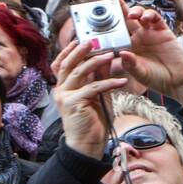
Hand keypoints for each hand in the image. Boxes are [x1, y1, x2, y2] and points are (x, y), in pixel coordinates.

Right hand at [51, 40, 129, 159]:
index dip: (68, 51)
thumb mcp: (98, 95)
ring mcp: (65, 96)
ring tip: (109, 55)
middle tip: (92, 41)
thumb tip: (105, 59)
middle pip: (67, 64)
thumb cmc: (93, 121)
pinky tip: (122, 81)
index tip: (78, 40)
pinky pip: (93, 88)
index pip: (61, 64)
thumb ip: (99, 78)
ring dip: (95, 62)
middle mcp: (60, 90)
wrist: (87, 144)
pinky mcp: (74, 103)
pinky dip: (109, 83)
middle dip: (80, 51)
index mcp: (64, 87)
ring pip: (79, 72)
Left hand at [116, 3, 182, 104]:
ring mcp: (150, 33)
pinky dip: (149, 14)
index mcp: (128, 47)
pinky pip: (155, 18)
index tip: (96, 17)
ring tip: (131, 14)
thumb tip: (123, 53)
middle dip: (117, 7)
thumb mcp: (140, 73)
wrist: (178, 80)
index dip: (106, 23)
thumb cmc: (157, 78)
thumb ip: (131, 64)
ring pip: (139, 15)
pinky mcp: (162, 30)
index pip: (114, 32)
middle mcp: (137, 37)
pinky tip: (146, 18)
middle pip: (125, 18)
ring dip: (134, 10)